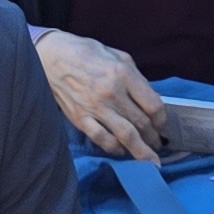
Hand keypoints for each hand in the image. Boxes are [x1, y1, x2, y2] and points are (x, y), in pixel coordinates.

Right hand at [34, 30, 167, 158]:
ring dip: (141, 151)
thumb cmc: (87, 53)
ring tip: (149, 160)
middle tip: (157, 143)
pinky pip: (102, 140)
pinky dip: (115, 149)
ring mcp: (95, 108)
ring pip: (126, 137)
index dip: (162, 119)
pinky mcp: (80, 119)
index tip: (162, 124)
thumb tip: (150, 100)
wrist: (51, 57)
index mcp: (123, 74)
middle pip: (142, 123)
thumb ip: (136, 78)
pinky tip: (123, 152)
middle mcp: (112, 93)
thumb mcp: (118, 56)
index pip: (153, 105)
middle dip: (153, 137)